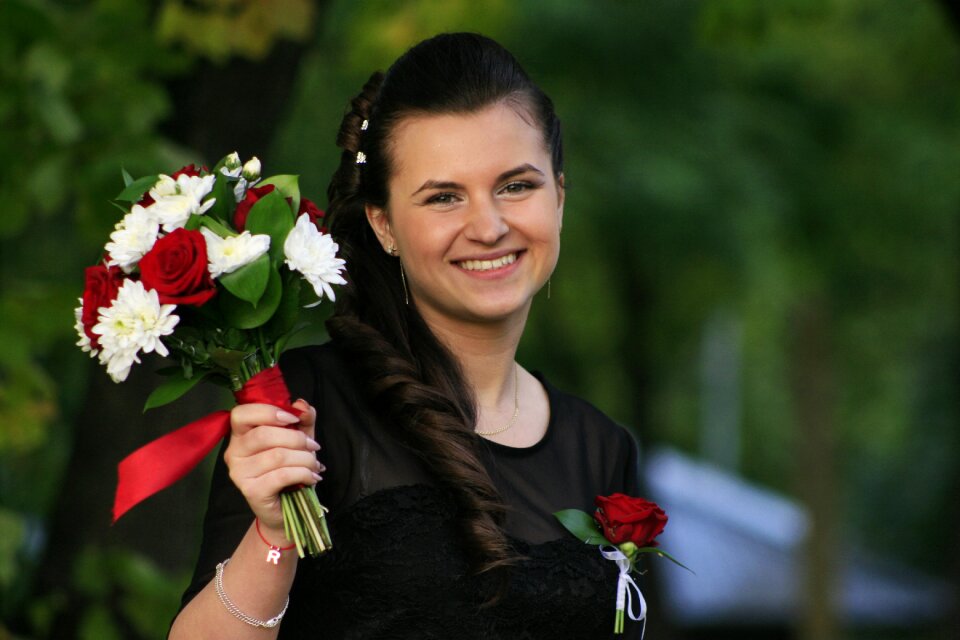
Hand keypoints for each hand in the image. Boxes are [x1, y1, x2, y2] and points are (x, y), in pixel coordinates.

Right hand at [224, 399, 323, 531]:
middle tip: (313, 447)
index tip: (293, 419)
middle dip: (296, 438)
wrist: (286, 509)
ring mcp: (239, 473)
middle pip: (264, 434)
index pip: (241, 413)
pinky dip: (303, 473)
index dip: (268, 412)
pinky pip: (281, 475)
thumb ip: (302, 419)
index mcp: (240, 435)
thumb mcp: (299, 439)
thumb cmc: (289, 470)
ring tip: (314, 464)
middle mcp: (234, 453)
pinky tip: (312, 477)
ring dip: (304, 458)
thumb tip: (301, 405)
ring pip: (277, 455)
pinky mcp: (251, 491)